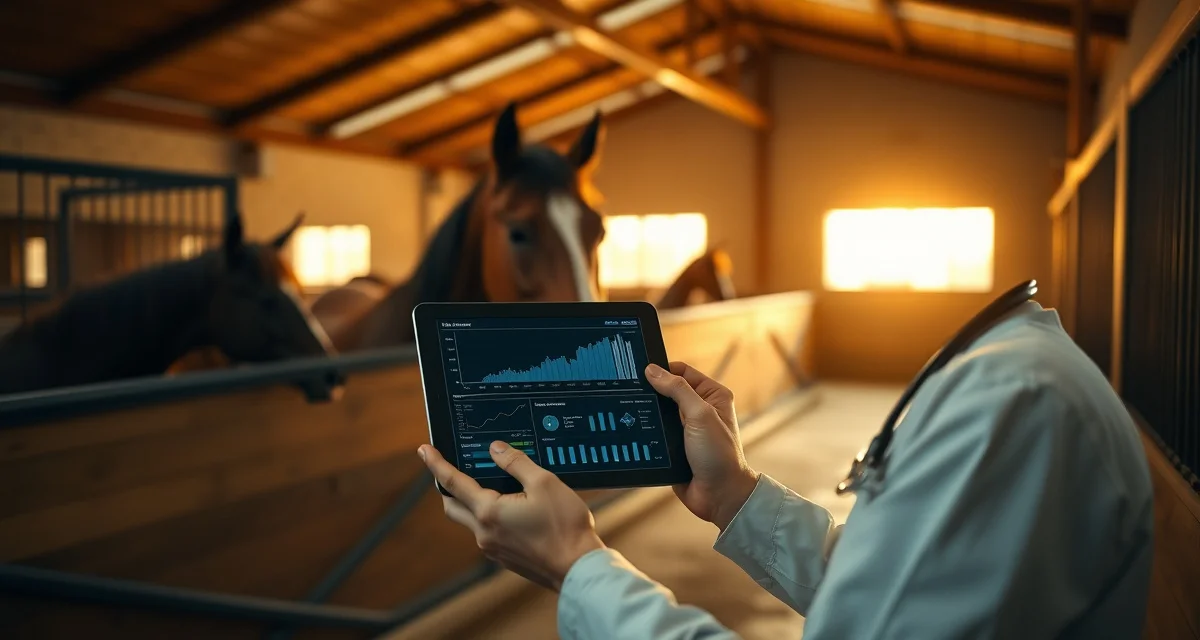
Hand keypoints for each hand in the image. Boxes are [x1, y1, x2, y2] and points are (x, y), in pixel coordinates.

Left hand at [417, 441, 604, 590]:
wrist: (578, 567)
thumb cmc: (565, 526)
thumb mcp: (544, 482)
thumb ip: (516, 463)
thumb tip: (495, 449)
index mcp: (489, 511)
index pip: (453, 482)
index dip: (436, 463)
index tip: (424, 450)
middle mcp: (484, 533)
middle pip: (452, 506)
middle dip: (447, 487)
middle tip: (451, 469)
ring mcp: (493, 548)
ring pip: (470, 521)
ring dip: (470, 503)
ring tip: (489, 486)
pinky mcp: (505, 557)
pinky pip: (486, 533)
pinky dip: (488, 517)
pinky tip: (509, 509)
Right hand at [646, 362, 757, 530]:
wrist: (718, 495)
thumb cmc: (719, 455)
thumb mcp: (700, 415)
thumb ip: (677, 390)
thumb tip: (653, 371)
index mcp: (712, 395)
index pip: (682, 372)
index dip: (663, 370)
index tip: (641, 371)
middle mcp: (699, 409)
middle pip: (668, 391)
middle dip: (651, 392)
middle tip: (630, 390)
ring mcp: (686, 428)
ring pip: (658, 412)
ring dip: (648, 413)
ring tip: (630, 410)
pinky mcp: (674, 445)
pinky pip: (655, 432)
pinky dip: (647, 431)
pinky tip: (634, 429)